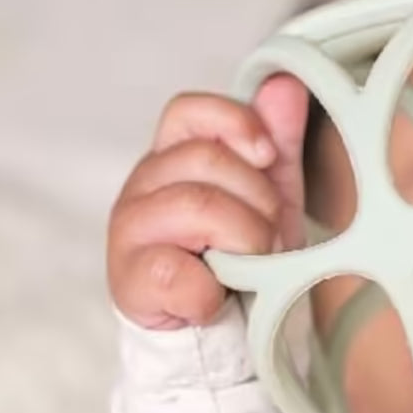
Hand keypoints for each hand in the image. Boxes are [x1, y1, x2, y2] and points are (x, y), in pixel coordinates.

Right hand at [107, 76, 309, 329]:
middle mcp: (144, 184)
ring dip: (246, 242)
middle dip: (258, 200)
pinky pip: (177, 271)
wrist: (219, 330)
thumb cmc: (239, 255)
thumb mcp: (270, 195)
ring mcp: (129, 230)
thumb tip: (284, 82)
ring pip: (197, 206)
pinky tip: (214, 297)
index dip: (234, 123)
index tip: (267, 155)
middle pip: (206, 160)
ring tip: (252, 267)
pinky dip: (210, 290)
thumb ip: (277, 141)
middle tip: (271, 238)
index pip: (188, 111)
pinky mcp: (128, 279)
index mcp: (174, 156)